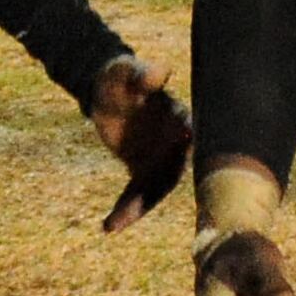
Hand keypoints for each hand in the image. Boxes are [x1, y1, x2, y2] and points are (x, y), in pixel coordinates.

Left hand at [88, 55, 189, 231]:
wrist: (107, 91)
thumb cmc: (120, 77)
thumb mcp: (126, 73)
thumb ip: (142, 74)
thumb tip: (161, 70)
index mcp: (178, 118)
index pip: (188, 137)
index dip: (184, 152)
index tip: (173, 171)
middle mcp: (175, 144)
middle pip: (170, 173)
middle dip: (153, 195)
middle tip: (132, 212)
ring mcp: (160, 160)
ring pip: (154, 191)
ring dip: (136, 209)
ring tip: (113, 225)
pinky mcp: (143, 171)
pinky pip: (137, 194)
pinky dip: (126, 209)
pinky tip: (107, 226)